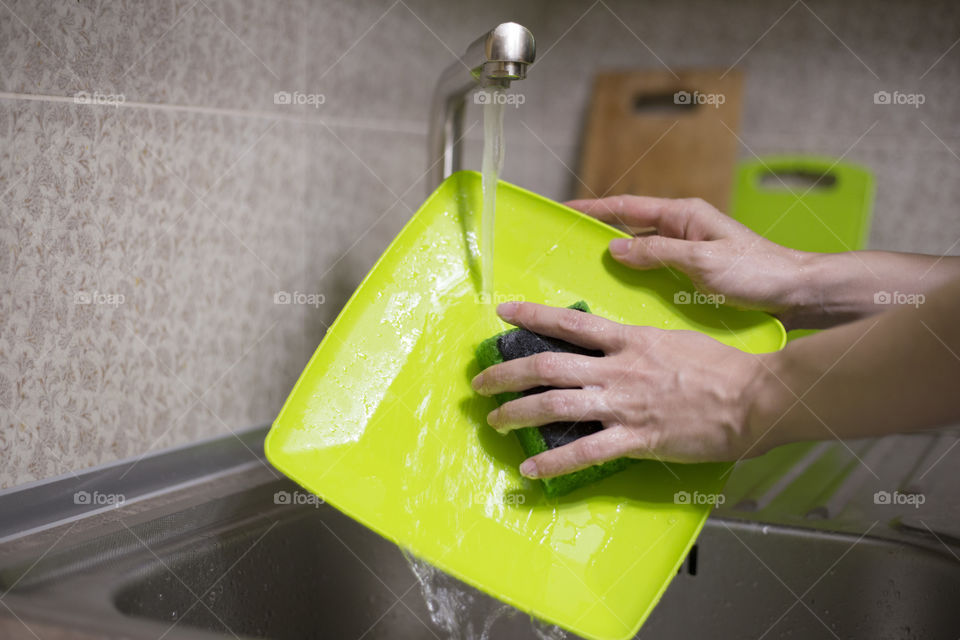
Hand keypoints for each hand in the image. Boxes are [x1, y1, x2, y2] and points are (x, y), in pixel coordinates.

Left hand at [471, 302, 773, 478]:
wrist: (753, 396)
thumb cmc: (720, 367)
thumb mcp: (673, 340)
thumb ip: (636, 345)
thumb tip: (612, 346)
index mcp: (629, 340)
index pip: (569, 323)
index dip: (531, 315)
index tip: (503, 311)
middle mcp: (617, 368)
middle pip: (547, 365)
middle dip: (506, 374)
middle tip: (480, 383)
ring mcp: (624, 404)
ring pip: (555, 404)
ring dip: (517, 413)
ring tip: (495, 421)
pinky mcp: (636, 439)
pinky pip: (584, 451)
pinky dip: (553, 462)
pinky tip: (530, 469)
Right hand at [565, 196, 813, 327]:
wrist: (797, 293)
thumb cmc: (756, 272)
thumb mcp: (702, 261)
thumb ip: (658, 252)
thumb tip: (615, 248)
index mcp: (683, 215)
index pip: (628, 206)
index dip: (593, 208)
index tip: (564, 210)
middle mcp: (683, 230)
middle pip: (630, 228)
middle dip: (599, 234)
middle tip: (567, 247)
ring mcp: (688, 252)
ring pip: (641, 253)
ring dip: (616, 262)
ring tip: (585, 275)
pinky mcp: (694, 275)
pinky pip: (655, 273)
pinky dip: (636, 281)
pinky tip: (621, 297)